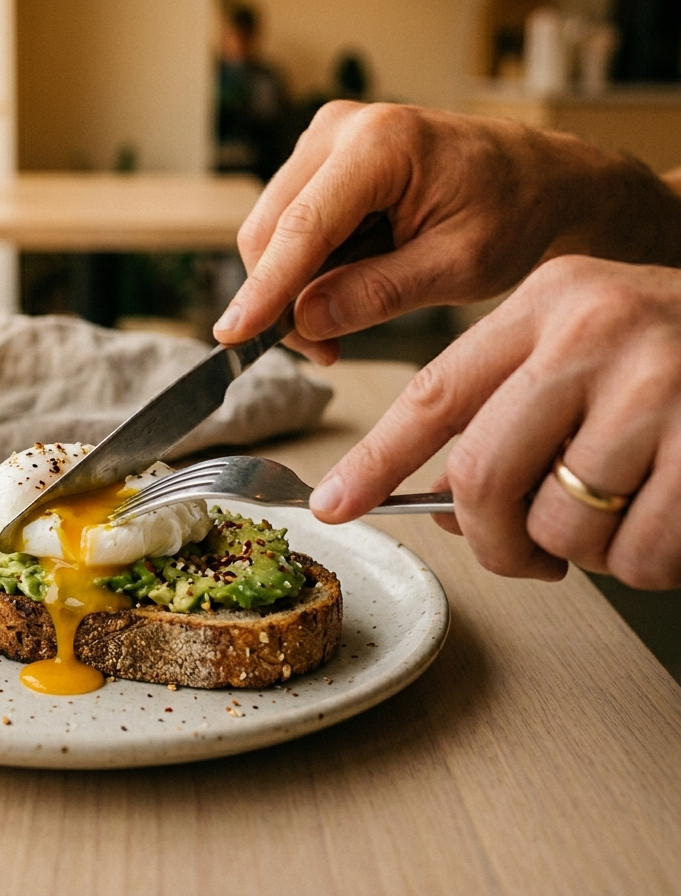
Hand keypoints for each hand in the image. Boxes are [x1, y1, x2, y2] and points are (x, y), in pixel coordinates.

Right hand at [214, 102, 680, 360]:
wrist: (541, 182)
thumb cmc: (514, 213)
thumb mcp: (457, 267)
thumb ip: (377, 293)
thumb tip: (305, 320)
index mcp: (381, 145)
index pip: (300, 229)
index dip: (263, 291)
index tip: (232, 338)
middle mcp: (342, 130)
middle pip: (269, 231)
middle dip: (281, 300)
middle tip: (325, 350)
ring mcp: (326, 141)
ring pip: (271, 234)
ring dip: (293, 290)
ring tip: (342, 322)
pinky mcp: (322, 162)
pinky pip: (288, 228)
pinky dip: (304, 272)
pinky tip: (344, 288)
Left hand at [308, 256, 680, 589]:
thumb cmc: (673, 364)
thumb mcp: (583, 355)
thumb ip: (509, 417)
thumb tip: (447, 510)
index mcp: (547, 303)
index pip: (432, 395)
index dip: (374, 461)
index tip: (333, 505)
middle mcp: (597, 330)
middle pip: (483, 473)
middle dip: (491, 540)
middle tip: (521, 556)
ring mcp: (661, 382)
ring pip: (560, 524)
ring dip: (582, 550)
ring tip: (623, 510)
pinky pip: (638, 552)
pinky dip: (644, 563)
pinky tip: (669, 519)